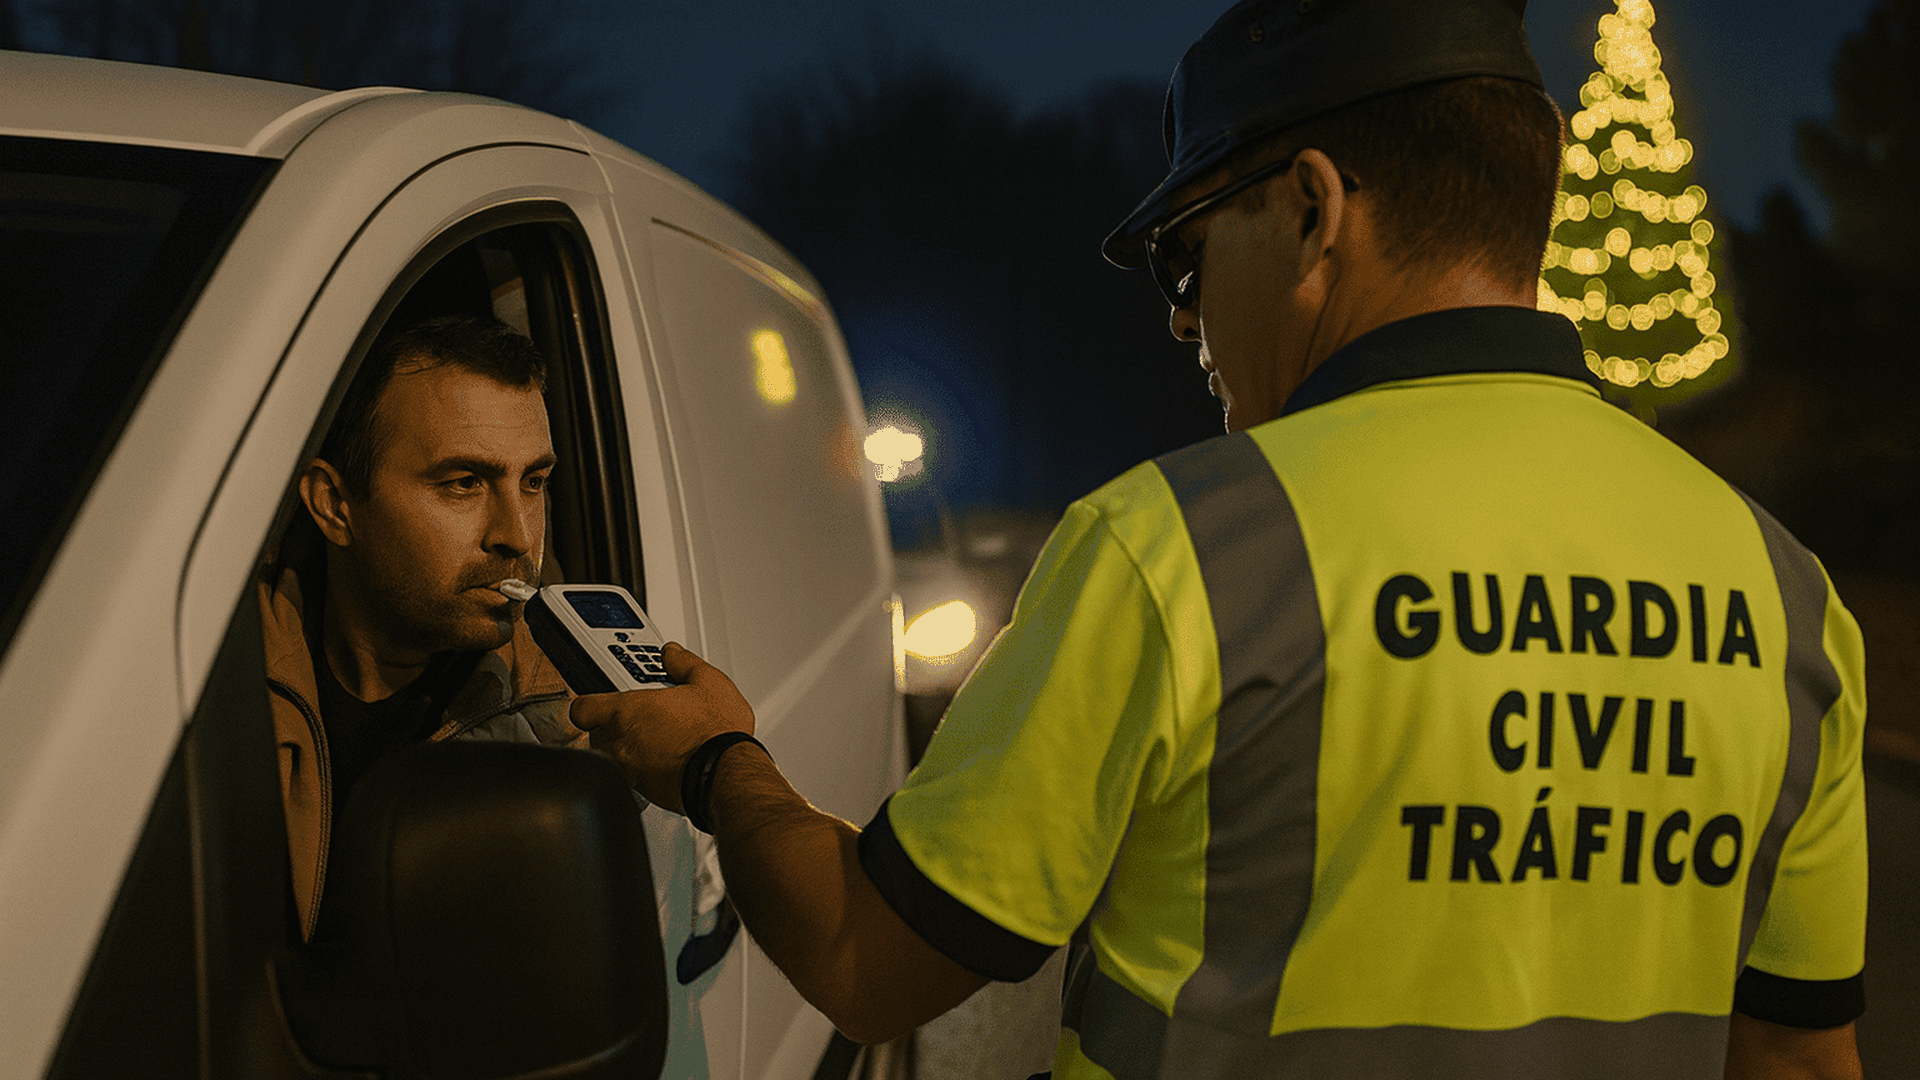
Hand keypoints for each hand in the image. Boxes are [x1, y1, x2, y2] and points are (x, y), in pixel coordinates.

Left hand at [568, 642, 754, 810]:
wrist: (724, 775)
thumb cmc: (714, 734)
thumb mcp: (708, 682)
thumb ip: (683, 663)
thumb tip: (673, 655)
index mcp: (627, 711)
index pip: (582, 707)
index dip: (591, 701)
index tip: (606, 697)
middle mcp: (620, 742)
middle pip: (596, 731)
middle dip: (614, 722)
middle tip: (641, 714)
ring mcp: (628, 769)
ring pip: (612, 755)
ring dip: (626, 746)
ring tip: (656, 737)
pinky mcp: (642, 791)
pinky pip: (630, 776)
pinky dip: (642, 767)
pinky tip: (666, 759)